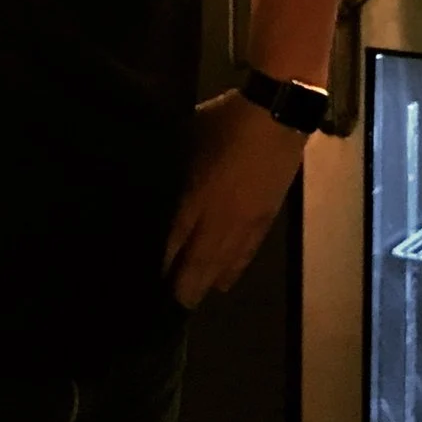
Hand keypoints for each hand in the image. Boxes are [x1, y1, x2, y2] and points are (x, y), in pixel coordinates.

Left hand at [164, 90, 309, 309]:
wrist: (277, 116)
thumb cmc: (225, 121)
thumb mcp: (186, 138)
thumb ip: (170, 166)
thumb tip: (151, 182)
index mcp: (195, 200)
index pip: (172, 246)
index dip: (160, 266)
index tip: (144, 281)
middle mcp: (218, 222)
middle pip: (196, 267)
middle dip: (180, 288)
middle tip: (164, 304)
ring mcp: (243, 225)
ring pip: (221, 267)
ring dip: (204, 284)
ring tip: (189, 298)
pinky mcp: (264, 221)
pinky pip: (244, 257)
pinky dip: (231, 271)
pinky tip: (223, 282)